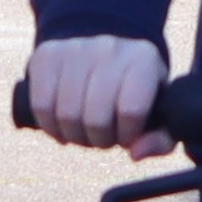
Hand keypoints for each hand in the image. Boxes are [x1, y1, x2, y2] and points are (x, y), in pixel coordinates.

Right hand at [24, 34, 170, 156]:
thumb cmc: (134, 93)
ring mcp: (75, 48)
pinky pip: (41, 106)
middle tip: (103, 136)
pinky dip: (50, 126)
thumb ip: (161, 139)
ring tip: (84, 130)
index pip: (131, 111)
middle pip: (95, 118)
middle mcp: (110, 48)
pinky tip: (62, 125)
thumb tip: (136, 153)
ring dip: (74, 136)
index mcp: (144, 60)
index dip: (126, 135)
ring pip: (66, 115)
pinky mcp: (47, 54)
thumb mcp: (158, 114)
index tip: (126, 135)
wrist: (102, 57)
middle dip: (99, 140)